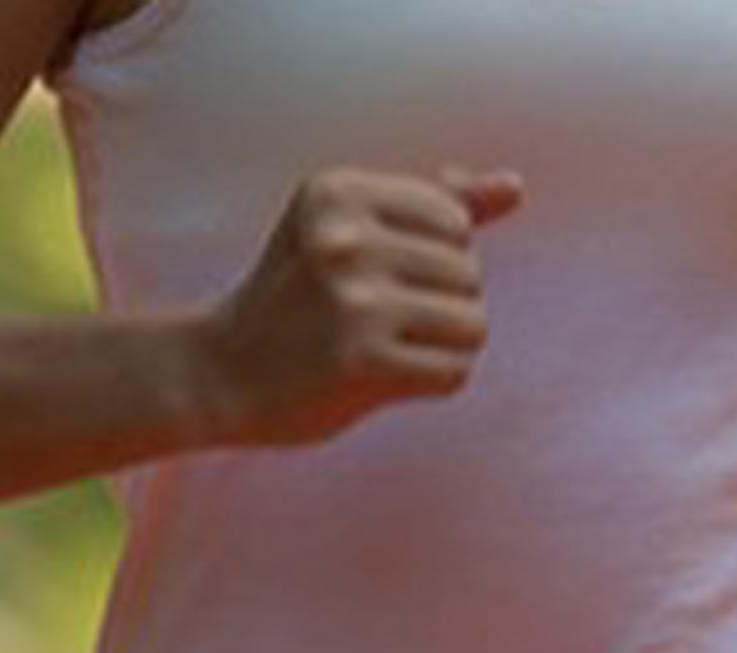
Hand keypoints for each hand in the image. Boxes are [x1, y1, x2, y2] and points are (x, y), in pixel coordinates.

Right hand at [191, 161, 524, 447]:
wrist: (221, 375)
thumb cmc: (297, 300)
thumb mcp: (349, 230)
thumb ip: (432, 204)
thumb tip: (515, 187)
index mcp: (338, 192)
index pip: (455, 221)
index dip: (433, 258)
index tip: (376, 278)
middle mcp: (344, 239)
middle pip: (470, 274)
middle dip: (441, 305)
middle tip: (378, 323)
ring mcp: (353, 302)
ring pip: (473, 325)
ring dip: (444, 347)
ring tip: (389, 349)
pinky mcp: (362, 363)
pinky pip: (454, 372)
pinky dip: (435, 382)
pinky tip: (390, 379)